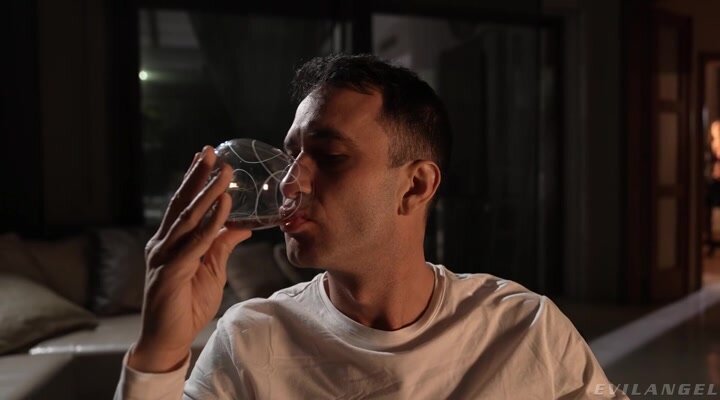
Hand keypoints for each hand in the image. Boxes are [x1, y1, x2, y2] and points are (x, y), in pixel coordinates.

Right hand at [127, 146, 251, 372]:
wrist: (170, 338)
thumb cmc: (188, 303)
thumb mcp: (213, 269)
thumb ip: (222, 245)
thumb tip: (243, 225)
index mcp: (171, 240)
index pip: (183, 204)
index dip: (195, 179)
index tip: (207, 156)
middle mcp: (163, 243)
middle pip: (182, 203)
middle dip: (198, 176)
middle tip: (211, 151)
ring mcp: (164, 256)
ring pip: (188, 219)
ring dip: (207, 194)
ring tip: (224, 174)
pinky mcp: (170, 272)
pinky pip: (194, 244)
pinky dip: (209, 225)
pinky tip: (222, 209)